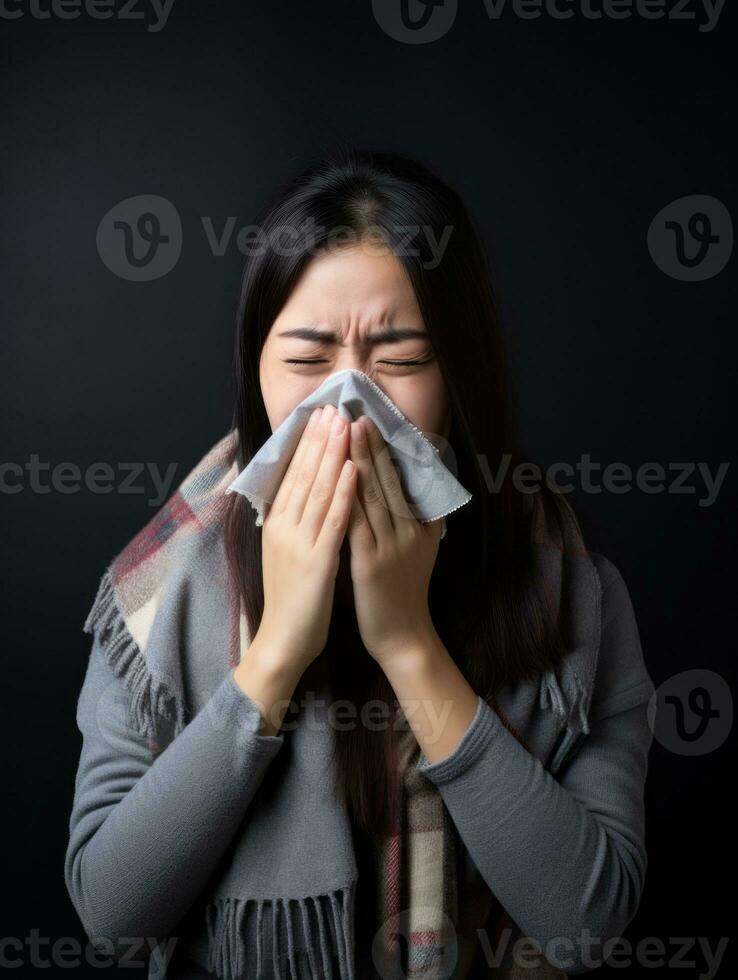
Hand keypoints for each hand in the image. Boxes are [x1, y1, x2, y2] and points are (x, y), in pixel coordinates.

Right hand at [256, 404, 355, 672]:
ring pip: (318, 490)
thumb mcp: (287, 553)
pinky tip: (353, 469)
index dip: (307, 442)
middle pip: (304, 474)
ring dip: (332, 454)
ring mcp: (299, 543)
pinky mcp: (316, 562)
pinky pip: (332, 521)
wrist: (282, 642)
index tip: (320, 414)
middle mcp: (285, 527)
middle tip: (333, 406)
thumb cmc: (291, 599)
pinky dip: (343, 492)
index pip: (292, 473)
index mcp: (278, 524)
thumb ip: (295, 522)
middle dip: (320, 438)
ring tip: (345, 424)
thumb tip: (303, 493)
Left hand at [346, 415, 443, 665]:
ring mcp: (390, 546)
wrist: (403, 637)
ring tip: (348, 433)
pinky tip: (339, 476)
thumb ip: (426, 521)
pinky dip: (349, 496)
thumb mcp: (424, 552)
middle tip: (358, 414)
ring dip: (359, 461)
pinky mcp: (371, 563)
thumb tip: (428, 492)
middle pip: (387, 481)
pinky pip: (358, 523)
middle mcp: (407, 531)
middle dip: (371, 446)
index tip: (372, 421)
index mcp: (418, 527)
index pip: (399, 480)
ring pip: (373, 496)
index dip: (385, 450)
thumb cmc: (405, 594)